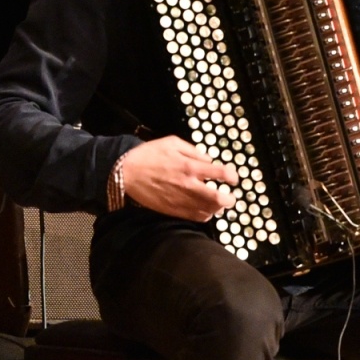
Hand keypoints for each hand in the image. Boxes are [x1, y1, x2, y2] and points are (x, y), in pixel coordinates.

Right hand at [119, 135, 238, 221]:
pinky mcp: (173, 210)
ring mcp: (181, 200)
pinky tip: (204, 210)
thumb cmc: (148, 155)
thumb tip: (208, 159)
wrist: (126, 172)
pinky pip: (194, 217)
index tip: (233, 178)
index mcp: (190, 166)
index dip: (232, 176)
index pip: (221, 173)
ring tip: (217, 204)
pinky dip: (204, 215)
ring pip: (208, 210)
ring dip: (217, 208)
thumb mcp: (172, 142)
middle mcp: (189, 185)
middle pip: (219, 198)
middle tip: (230, 197)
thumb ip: (193, 151)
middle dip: (229, 199)